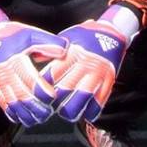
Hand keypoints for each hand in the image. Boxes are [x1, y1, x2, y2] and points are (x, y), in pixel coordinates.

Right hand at [0, 6, 64, 127]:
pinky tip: (23, 119)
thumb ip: (49, 42)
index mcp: (14, 59)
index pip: (29, 79)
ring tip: (38, 119)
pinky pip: (3, 105)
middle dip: (35, 107)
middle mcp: (3, 73)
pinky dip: (13, 114)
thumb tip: (64, 50)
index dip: (42, 91)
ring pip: (11, 103)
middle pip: (20, 95)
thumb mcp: (33, 34)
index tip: (53, 98)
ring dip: (25, 114)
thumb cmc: (16, 36)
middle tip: (48, 113)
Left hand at [44, 7, 133, 123]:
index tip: (38, 94)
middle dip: (54, 102)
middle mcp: (84, 64)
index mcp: (71, 53)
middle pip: (64, 90)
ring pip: (81, 100)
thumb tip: (34, 58)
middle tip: (49, 106)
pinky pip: (99, 103)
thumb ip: (51, 50)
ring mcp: (98, 74)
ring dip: (71, 111)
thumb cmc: (86, 35)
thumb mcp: (66, 37)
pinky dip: (90, 112)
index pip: (52, 75)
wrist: (113, 32)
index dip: (42, 87)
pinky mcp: (108, 82)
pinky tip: (84, 113)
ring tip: (65, 112)